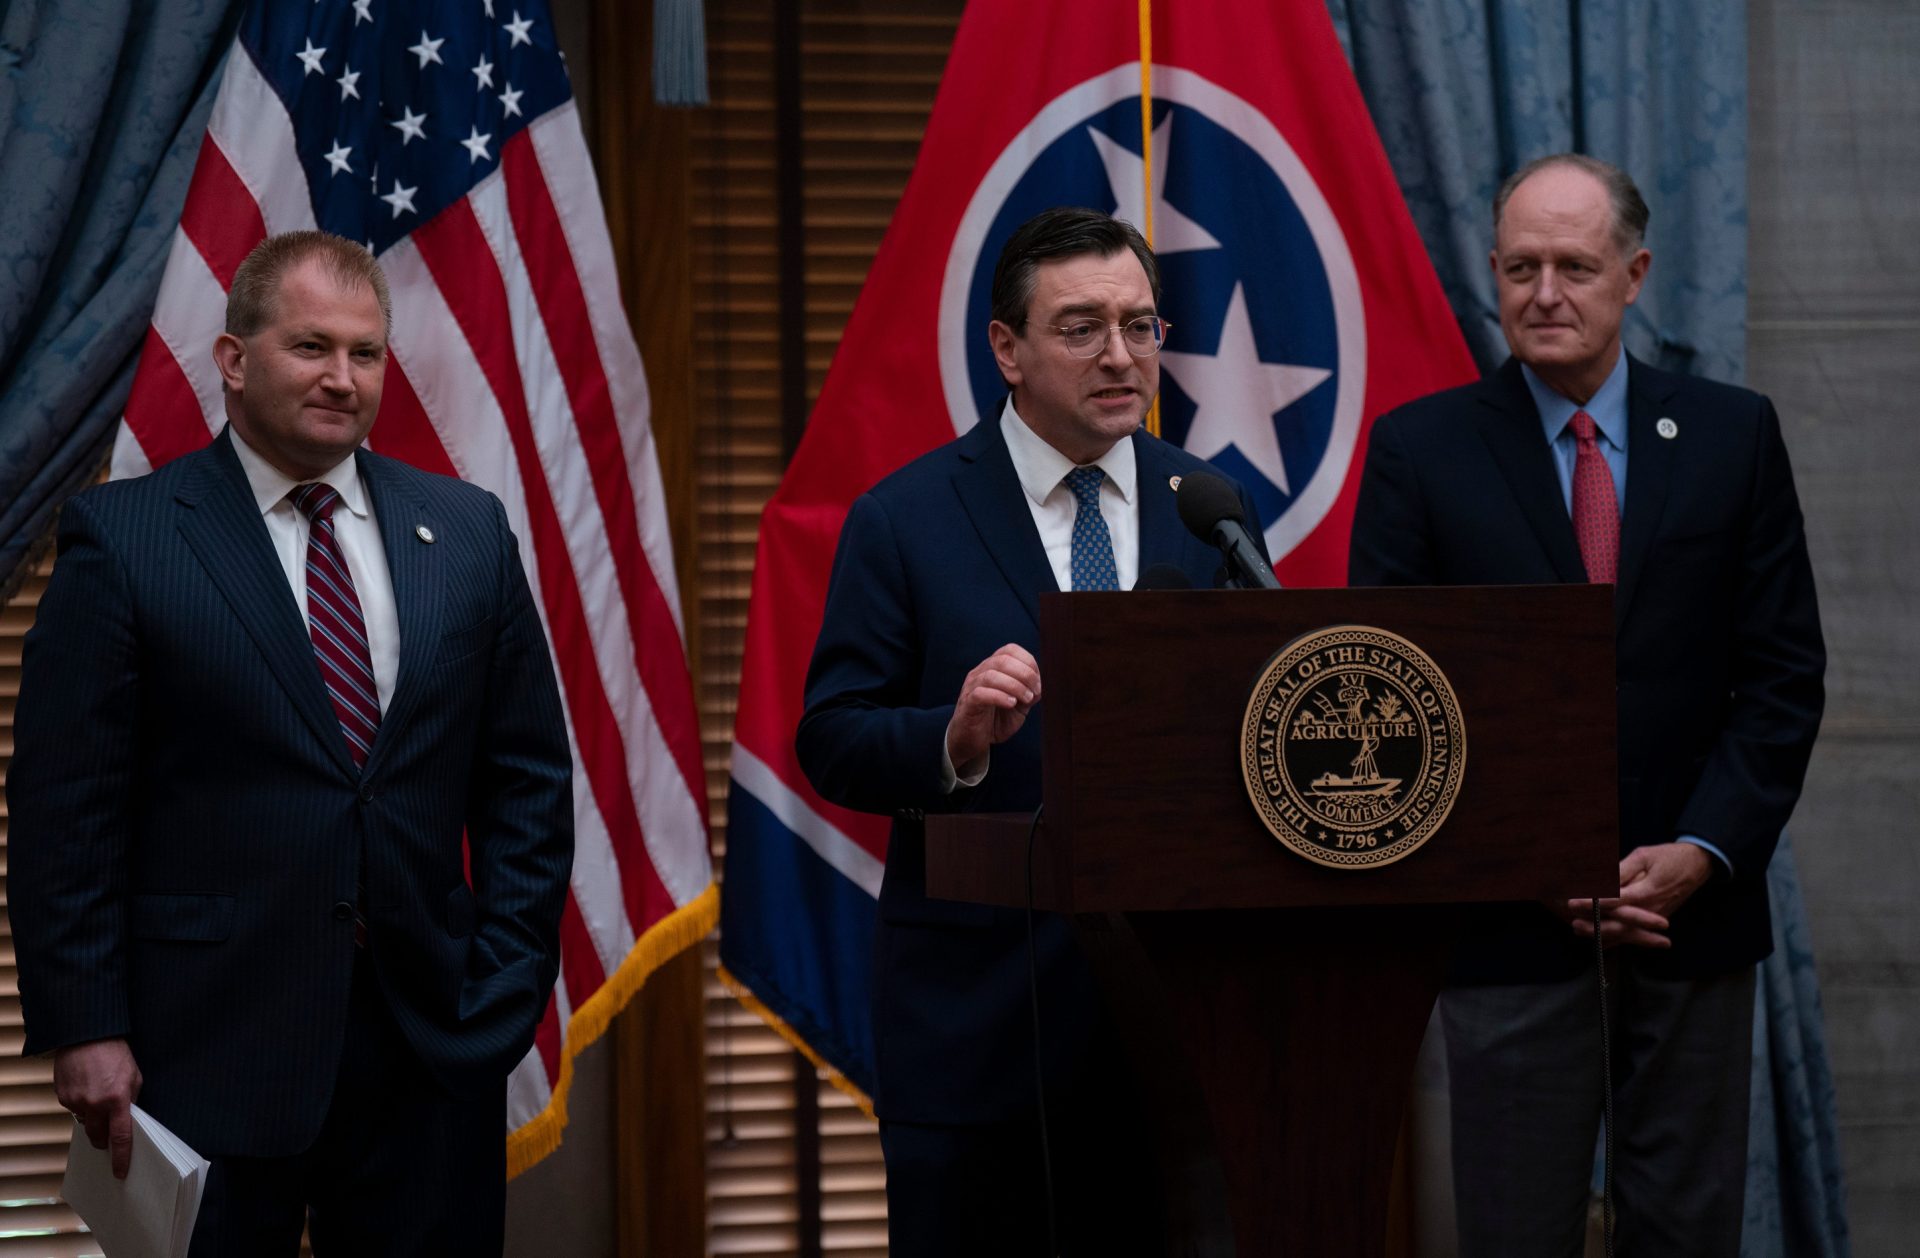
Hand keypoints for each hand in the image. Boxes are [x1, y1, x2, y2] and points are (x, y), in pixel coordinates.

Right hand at [55, 1038, 141, 1178]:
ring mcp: (75, 1101)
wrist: (86, 1035)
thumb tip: (128, 1119)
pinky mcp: (62, 1096)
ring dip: (92, 1117)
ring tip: (98, 1095)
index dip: (121, 1157)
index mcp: (117, 1100)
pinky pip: (73, 1109)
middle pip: (97, 1136)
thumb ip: (131, 1100)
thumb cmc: (115, 1053)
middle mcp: (94, 1104)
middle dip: (103, 1139)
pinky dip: (81, 1103)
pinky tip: (86, 1086)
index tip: (120, 1172)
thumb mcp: (134, 1075)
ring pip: (84, 1122)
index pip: (120, 1137)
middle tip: (108, 1133)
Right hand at [945, 644, 1041, 777]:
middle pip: (1002, 660)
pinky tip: (1011, 704)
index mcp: (993, 668)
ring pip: (991, 675)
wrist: (973, 740)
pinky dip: (1000, 697)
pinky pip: (981, 693)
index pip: (1010, 650)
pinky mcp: (967, 704)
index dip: (1028, 662)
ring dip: (1015, 686)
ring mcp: (971, 687)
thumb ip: (1029, 692)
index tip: (1038, 682)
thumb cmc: (996, 720)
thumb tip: (1040, 683)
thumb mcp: (1019, 704)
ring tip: (1026, 699)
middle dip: (1025, 674)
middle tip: (1035, 692)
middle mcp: (980, 673)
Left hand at [1560, 842, 1712, 950]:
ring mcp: (1655, 918)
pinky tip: (1601, 941)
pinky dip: (1617, 939)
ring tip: (1579, 931)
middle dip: (1594, 925)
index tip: (1572, 902)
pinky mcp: (1655, 921)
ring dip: (1602, 934)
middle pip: (1619, 923)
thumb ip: (1622, 870)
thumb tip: (1601, 881)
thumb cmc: (1669, 857)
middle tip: (1572, 923)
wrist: (1697, 866)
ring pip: (1626, 932)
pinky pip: (1635, 935)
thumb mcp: (1644, 856)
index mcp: (1646, 891)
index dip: (1592, 903)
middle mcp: (1651, 910)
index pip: (1615, 901)